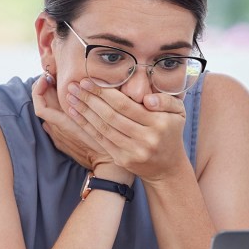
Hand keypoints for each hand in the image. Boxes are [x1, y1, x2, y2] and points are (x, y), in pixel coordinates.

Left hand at [31, 76, 128, 176]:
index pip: (39, 104)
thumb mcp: (97, 121)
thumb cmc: (105, 143)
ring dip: (52, 98)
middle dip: (45, 89)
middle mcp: (56, 129)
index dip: (39, 89)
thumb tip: (70, 91)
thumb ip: (83, 105)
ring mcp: (58, 136)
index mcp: (61, 123)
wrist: (106, 166)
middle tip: (54, 77)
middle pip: (42, 105)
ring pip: (48, 113)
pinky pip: (54, 122)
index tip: (47, 78)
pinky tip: (68, 104)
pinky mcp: (62, 142)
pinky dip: (57, 110)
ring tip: (62, 86)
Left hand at [66, 80, 187, 181]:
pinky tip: (75, 114)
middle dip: (90, 99)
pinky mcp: (123, 160)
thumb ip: (166, 100)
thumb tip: (147, 98)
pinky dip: (86, 126)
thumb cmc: (170, 132)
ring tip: (71, 97)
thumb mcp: (178, 112)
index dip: (105, 93)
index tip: (88, 81)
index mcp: (158, 123)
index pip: (125, 106)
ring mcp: (133, 152)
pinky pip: (101, 140)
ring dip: (84, 111)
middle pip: (111, 116)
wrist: (167, 167)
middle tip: (74, 86)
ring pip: (103, 128)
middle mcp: (146, 139)